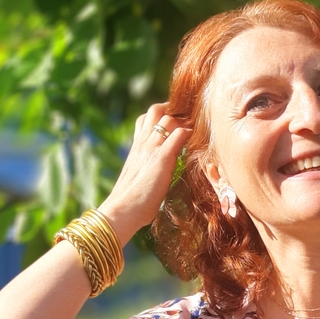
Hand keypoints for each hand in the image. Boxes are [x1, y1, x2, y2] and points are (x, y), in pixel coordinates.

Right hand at [98, 103, 191, 244]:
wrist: (123, 209)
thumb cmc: (132, 202)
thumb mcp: (139, 179)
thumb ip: (147, 171)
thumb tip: (155, 177)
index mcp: (136, 147)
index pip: (145, 119)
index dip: (160, 115)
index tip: (175, 119)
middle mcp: (143, 143)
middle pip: (155, 110)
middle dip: (173, 109)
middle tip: (188, 117)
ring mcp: (152, 148)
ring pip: (167, 117)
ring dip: (183, 119)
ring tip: (196, 125)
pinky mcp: (162, 158)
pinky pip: (178, 134)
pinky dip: (189, 132)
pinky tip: (197, 138)